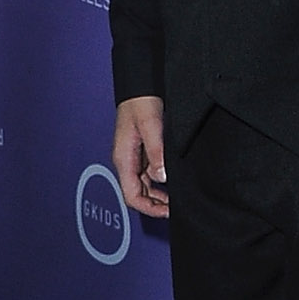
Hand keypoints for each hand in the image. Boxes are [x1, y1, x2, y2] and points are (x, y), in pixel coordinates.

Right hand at [112, 95, 169, 217]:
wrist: (140, 88)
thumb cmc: (140, 103)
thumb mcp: (150, 126)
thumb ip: (155, 152)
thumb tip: (161, 177)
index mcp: (123, 158)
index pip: (131, 195)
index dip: (148, 208)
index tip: (166, 211)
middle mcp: (126, 161)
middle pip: (136, 194)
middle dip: (154, 205)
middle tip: (174, 208)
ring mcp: (133, 158)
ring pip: (143, 186)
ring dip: (157, 196)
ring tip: (175, 199)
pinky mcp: (141, 153)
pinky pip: (147, 176)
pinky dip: (159, 184)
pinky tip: (171, 184)